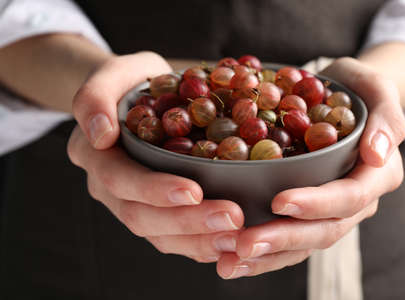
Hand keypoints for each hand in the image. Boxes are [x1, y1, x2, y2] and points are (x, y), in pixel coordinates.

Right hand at [68, 52, 243, 262]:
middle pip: (141, 217)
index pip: (119, 179)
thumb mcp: (114, 74)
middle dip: (187, 222)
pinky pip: (175, 239)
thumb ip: (95, 96)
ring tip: (238, 237)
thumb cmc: (132, 84)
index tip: (193, 191)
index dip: (153, 189)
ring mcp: (133, 204)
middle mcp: (110, 188)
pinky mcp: (156, 213)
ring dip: (199, 241)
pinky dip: (202, 245)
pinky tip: (231, 243)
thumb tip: (101, 135)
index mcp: (95, 156)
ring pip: (160, 236)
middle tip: (232, 217)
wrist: (143, 101)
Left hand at [216, 57, 404, 278]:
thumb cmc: (356, 90)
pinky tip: (234, 259)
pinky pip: (290, 241)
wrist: (339, 99)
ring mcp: (332, 212)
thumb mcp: (376, 89)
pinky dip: (264, 253)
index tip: (280, 201)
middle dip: (285, 238)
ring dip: (269, 255)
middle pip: (325, 229)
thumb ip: (386, 117)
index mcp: (377, 174)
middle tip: (245, 243)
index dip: (318, 203)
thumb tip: (376, 154)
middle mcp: (357, 201)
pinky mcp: (309, 214)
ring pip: (305, 243)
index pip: (351, 196)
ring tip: (231, 262)